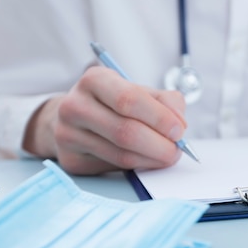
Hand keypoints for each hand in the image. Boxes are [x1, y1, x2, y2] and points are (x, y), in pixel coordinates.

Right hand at [23, 66, 186, 174]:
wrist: (75, 118)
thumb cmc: (114, 103)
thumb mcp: (139, 90)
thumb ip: (165, 102)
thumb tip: (179, 124)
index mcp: (94, 80)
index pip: (129, 99)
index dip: (159, 118)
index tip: (179, 130)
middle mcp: (75, 106)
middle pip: (125, 132)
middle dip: (160, 145)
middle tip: (177, 150)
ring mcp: (68, 135)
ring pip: (121, 155)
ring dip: (152, 159)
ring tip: (167, 156)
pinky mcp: (71, 160)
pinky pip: (113, 168)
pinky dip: (138, 167)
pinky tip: (146, 160)